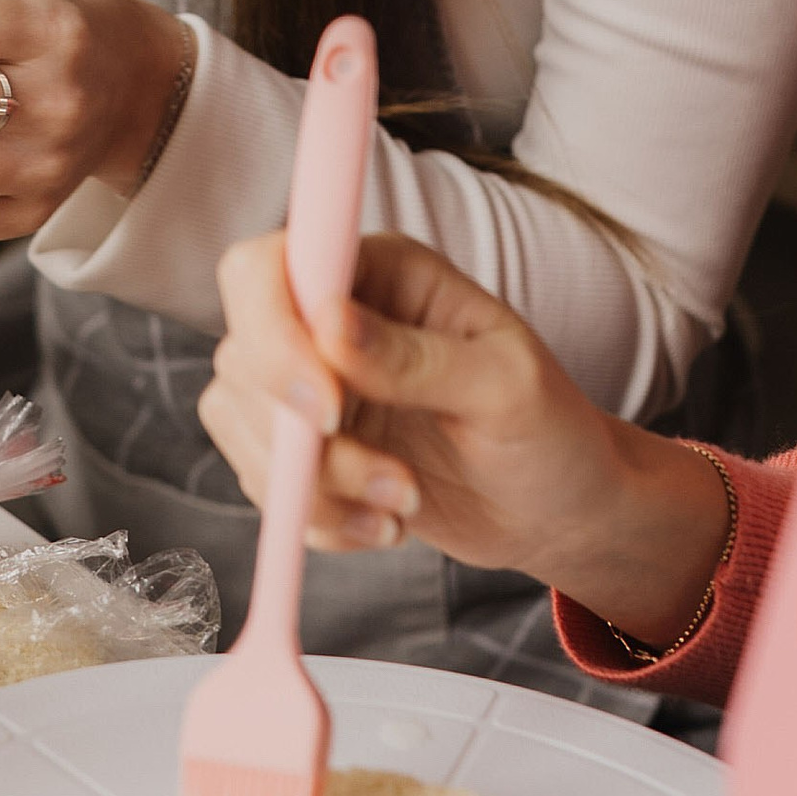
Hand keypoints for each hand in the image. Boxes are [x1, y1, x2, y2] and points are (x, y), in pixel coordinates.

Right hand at [198, 226, 731, 642]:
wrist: (555, 510)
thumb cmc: (549, 430)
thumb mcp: (505, 388)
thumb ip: (416, 358)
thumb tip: (328, 327)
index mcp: (378, 271)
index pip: (268, 268)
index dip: (273, 335)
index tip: (329, 409)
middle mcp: (328, 318)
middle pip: (242, 354)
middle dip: (304, 439)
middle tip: (396, 485)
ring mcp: (308, 383)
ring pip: (242, 426)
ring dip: (316, 488)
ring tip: (406, 506)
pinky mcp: (303, 448)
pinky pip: (265, 482)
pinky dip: (316, 518)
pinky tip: (384, 527)